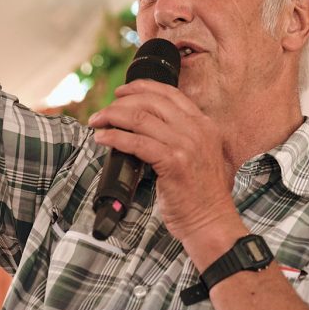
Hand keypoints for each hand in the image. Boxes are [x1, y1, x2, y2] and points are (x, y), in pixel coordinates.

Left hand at [87, 80, 242, 261]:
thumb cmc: (201, 195)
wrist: (211, 221)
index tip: (121, 92)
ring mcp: (186, 145)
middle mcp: (197, 129)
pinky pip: (136, 142)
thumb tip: (145, 127)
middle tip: (103, 111)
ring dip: (112, 117)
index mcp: (204, 125)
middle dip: (121, 102)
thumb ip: (181, 138)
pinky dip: (115, 137)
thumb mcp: (199, 156)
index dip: (141, 87)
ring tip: (97, 122)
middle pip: (152, 101)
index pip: (170, 93)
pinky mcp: (174, 162)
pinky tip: (103, 138)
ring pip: (140, 118)